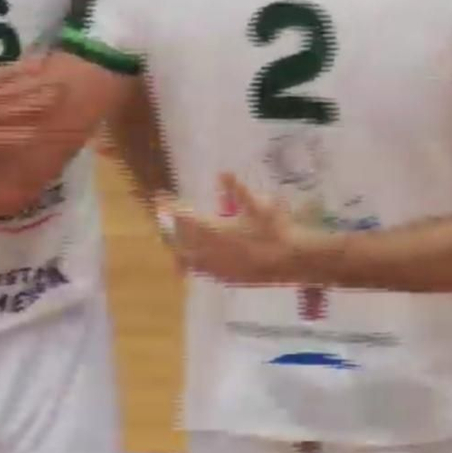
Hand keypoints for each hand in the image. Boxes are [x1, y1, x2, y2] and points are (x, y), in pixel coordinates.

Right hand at [0, 37, 69, 167]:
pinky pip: (1, 138)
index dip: (23, 69)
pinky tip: (36, 134)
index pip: (0, 75)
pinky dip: (19, 136)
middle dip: (37, 88)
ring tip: (55, 103)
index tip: (43, 62)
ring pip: (11, 113)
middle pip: (12, 93)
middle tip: (62, 83)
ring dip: (34, 108)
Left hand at [169, 172, 321, 284]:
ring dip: (180, 246)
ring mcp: (214, 267)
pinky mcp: (223, 278)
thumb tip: (222, 173)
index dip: (169, 207)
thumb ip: (238, 190)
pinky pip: (200, 270)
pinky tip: (198, 257)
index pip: (182, 217)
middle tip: (168, 219)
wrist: (290, 261)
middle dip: (170, 228)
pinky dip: (194, 261)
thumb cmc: (275, 230)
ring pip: (186, 258)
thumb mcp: (259, 205)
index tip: (161, 198)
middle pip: (178, 240)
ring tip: (178, 239)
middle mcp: (208, 250)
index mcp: (213, 230)